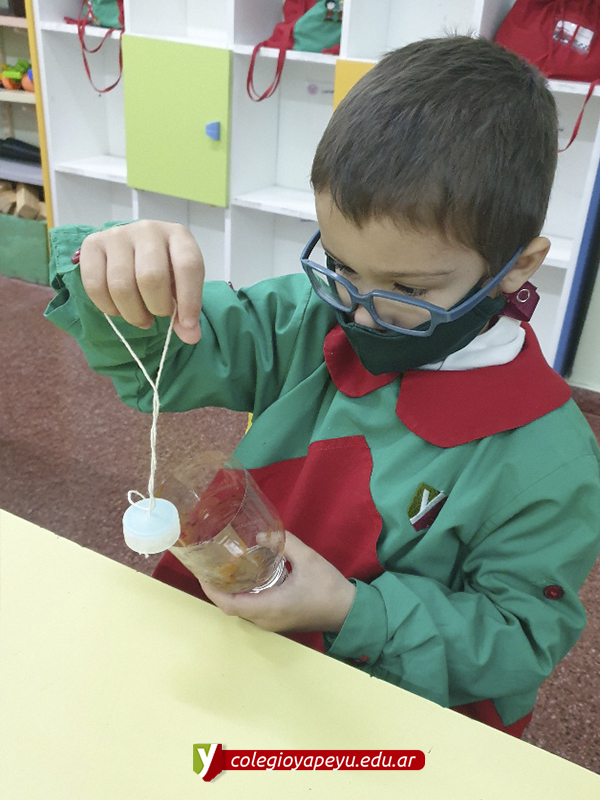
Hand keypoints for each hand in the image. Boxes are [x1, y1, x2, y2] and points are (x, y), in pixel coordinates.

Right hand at [79, 220, 204, 343]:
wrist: (134, 248)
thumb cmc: (164, 268)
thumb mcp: (181, 285)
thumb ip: (187, 311)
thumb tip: (191, 337)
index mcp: (178, 235)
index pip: (188, 266)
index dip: (189, 300)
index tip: (188, 326)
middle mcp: (148, 229)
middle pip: (151, 277)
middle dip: (156, 307)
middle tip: (157, 316)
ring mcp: (117, 234)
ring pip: (121, 285)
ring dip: (132, 313)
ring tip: (140, 318)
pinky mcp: (92, 244)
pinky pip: (95, 285)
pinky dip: (108, 307)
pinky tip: (118, 310)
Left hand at [200, 532, 355, 633]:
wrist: (349, 612)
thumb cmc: (328, 587)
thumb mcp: (307, 558)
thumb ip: (283, 543)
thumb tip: (259, 535)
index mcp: (270, 607)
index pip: (229, 605)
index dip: (211, 590)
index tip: (201, 572)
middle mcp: (266, 620)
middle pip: (231, 608)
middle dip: (217, 588)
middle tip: (211, 564)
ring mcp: (271, 624)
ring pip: (241, 610)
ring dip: (229, 593)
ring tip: (223, 568)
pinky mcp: (277, 621)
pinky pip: (252, 610)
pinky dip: (242, 596)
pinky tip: (244, 578)